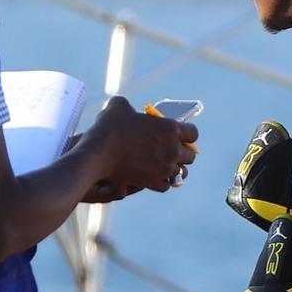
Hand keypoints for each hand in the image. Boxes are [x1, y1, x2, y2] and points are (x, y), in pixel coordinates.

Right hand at [80, 96, 198, 198]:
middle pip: (190, 155)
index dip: (187, 133)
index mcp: (170, 129)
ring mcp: (165, 168)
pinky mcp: (154, 182)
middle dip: (182, 152)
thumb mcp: (119, 106)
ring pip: (180, 171)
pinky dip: (162, 181)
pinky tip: (154, 175)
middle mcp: (172, 150)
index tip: (179, 134)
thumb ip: (129, 106)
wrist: (98, 155)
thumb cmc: (109, 128)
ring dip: (173, 167)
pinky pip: (167, 185)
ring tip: (163, 163)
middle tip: (171, 149)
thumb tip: (126, 109)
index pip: (193, 133)